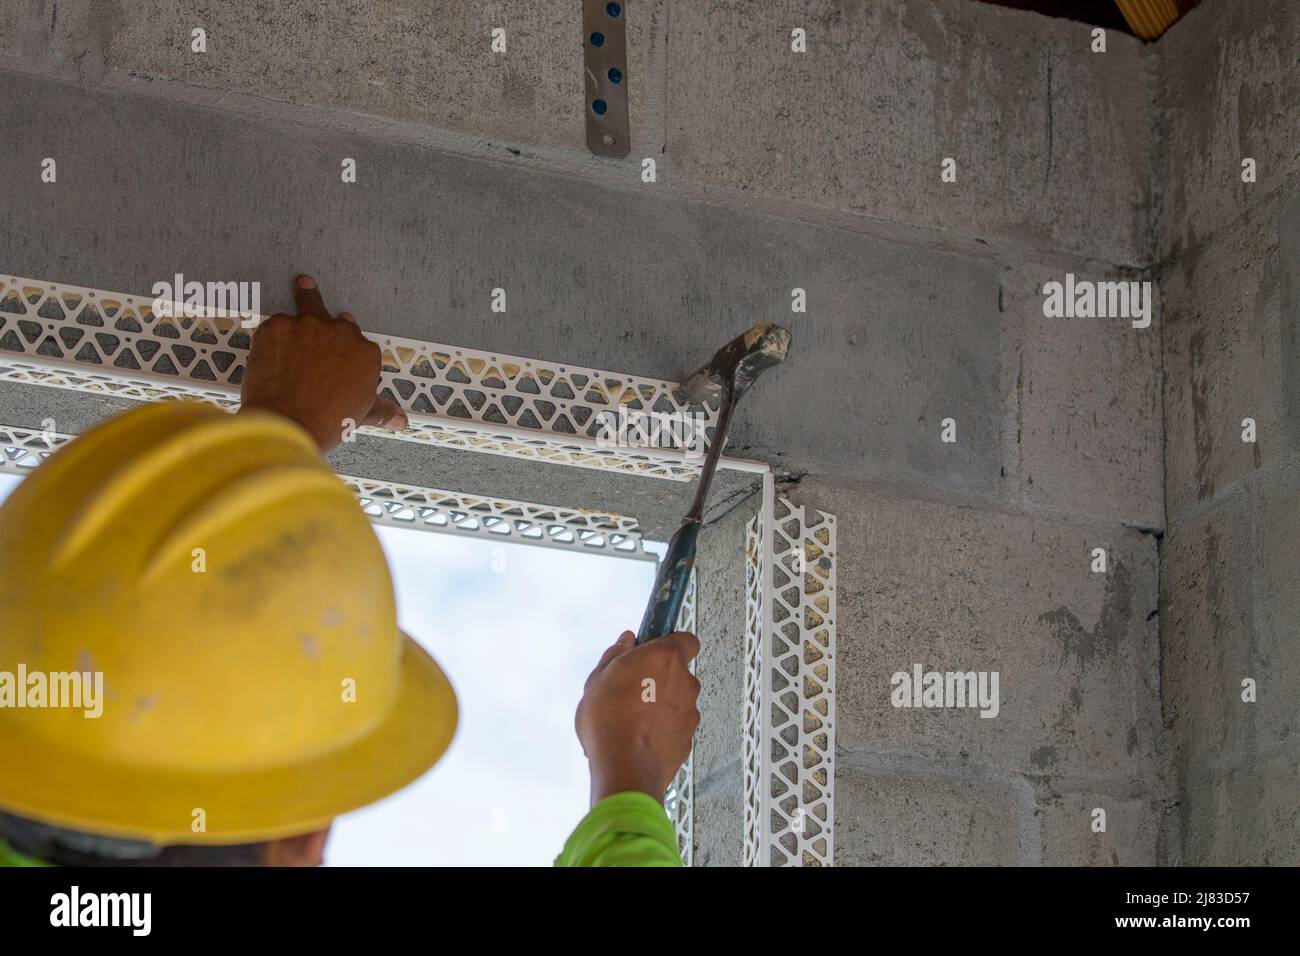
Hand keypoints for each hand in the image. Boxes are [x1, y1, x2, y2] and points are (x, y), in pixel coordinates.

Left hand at [239, 275, 407, 451]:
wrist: (285, 423)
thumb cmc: (324, 422)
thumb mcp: (359, 415)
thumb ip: (380, 410)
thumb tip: (399, 418)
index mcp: (365, 353)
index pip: (360, 345)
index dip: (348, 354)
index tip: (341, 362)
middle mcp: (341, 333)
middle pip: (339, 322)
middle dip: (332, 327)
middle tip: (324, 333)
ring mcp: (307, 325)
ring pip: (308, 305)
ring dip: (306, 297)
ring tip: (303, 284)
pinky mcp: (277, 326)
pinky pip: (276, 323)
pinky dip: (274, 334)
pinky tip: (270, 347)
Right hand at [575, 630, 700, 805]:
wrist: (625, 768)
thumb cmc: (609, 720)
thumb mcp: (599, 678)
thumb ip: (616, 654)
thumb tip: (626, 641)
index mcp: (665, 658)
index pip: (686, 639)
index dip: (670, 642)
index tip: (652, 649)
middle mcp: (685, 682)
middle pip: (677, 672)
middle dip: (657, 677)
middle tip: (630, 689)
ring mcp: (690, 712)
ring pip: (675, 701)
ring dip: (659, 705)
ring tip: (630, 719)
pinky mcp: (688, 739)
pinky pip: (674, 726)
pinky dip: (661, 729)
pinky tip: (637, 738)